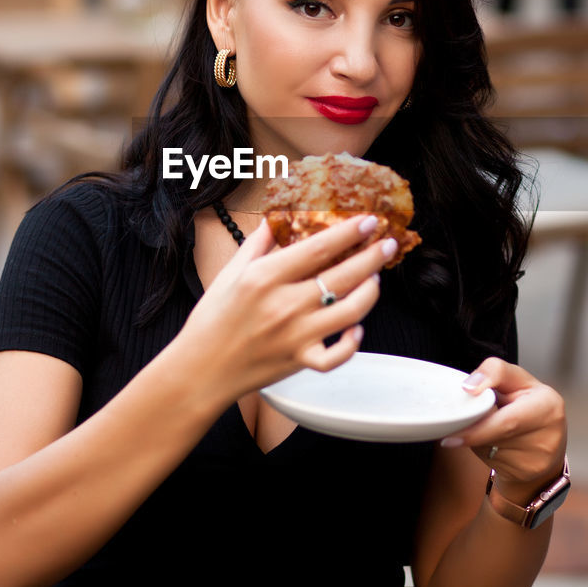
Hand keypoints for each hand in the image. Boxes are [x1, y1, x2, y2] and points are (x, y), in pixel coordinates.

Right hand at [176, 216, 394, 399]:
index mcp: (264, 278)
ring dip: (370, 292)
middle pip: (342, 276)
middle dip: (372, 257)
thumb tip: (278, 218)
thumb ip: (259, 244)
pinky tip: (356, 327)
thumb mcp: (230, 272)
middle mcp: (284, 305)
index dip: (349, 233)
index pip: (318, 248)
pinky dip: (353, 341)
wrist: (200, 369)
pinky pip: (338, 355)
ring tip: (374, 279)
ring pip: (350, 312)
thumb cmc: (212, 320)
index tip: (369, 221)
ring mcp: (295, 336)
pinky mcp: (300, 361)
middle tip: (387, 244)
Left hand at [440, 358, 566, 500]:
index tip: (455, 431)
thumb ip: (495, 372)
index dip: (479, 427)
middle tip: (454, 430)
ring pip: (491, 451)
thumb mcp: (517, 379)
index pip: (508, 421)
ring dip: (477, 441)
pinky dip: (484, 452)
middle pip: (496, 438)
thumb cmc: (529, 404)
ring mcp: (539, 460)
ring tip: (487, 427)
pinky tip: (493, 443)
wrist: (546, 439)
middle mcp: (548, 435)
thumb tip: (470, 386)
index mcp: (548, 406)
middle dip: (472, 433)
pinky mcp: (527, 474)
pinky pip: (493, 463)